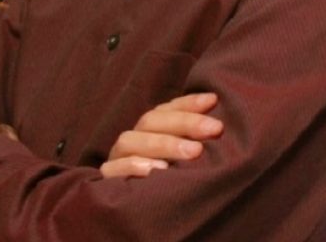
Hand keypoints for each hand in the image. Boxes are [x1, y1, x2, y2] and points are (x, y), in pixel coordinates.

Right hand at [101, 93, 222, 177]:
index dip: (188, 102)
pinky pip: (113, 170)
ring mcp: (116, 160)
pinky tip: (157, 171)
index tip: (213, 100)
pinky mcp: (105, 183)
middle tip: (215, 129)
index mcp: (148, 132)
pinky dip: (134, 166)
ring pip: (130, 141)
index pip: (166, 109)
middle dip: (185, 122)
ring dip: (163, 143)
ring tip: (193, 152)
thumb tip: (220, 122)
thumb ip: (195, 142)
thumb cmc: (169, 188)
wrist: (134, 224)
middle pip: (151, 121)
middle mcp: (132, 142)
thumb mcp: (184, 162)